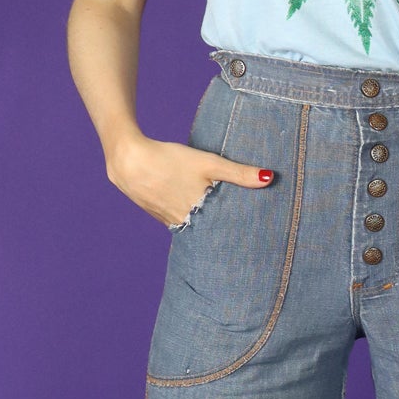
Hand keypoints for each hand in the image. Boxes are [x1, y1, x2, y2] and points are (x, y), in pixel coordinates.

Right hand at [107, 132, 274, 228]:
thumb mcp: (208, 163)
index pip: (222, 231)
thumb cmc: (170, 159)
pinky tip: (191, 211)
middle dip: (220, 231)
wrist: (128, 159)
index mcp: (198, 214)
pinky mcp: (155, 211)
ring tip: (219, 227)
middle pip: (206, 230)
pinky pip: (175, 219)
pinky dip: (185, 217)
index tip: (250, 239)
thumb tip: (270, 178)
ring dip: (202, 225)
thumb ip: (239, 173)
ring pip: (190, 225)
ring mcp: (166, 218)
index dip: (234, 235)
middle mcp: (182, 222)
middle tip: (240, 237)